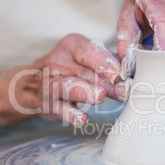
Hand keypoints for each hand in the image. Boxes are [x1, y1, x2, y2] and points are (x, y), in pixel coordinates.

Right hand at [0, 34, 130, 128]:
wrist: (29, 85)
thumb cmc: (69, 69)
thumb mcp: (85, 58)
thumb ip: (108, 64)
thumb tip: (135, 74)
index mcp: (72, 45)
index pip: (91, 52)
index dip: (107, 63)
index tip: (122, 74)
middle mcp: (59, 61)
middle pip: (86, 72)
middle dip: (107, 83)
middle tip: (125, 92)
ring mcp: (51, 82)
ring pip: (69, 87)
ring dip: (85, 92)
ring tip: (99, 96)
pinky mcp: (49, 103)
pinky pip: (60, 109)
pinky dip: (71, 115)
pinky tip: (82, 119)